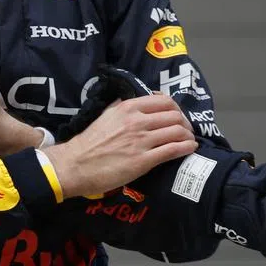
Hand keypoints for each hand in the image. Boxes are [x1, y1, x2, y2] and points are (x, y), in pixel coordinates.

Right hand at [44, 94, 196, 197]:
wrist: (75, 165)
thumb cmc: (90, 142)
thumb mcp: (107, 115)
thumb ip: (124, 107)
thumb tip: (140, 103)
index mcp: (128, 108)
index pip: (164, 101)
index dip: (176, 108)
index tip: (178, 116)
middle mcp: (138, 121)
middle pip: (174, 116)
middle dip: (185, 123)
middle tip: (186, 130)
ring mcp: (142, 141)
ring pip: (177, 131)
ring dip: (188, 135)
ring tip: (189, 140)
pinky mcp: (144, 160)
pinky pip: (173, 150)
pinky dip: (186, 148)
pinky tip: (190, 149)